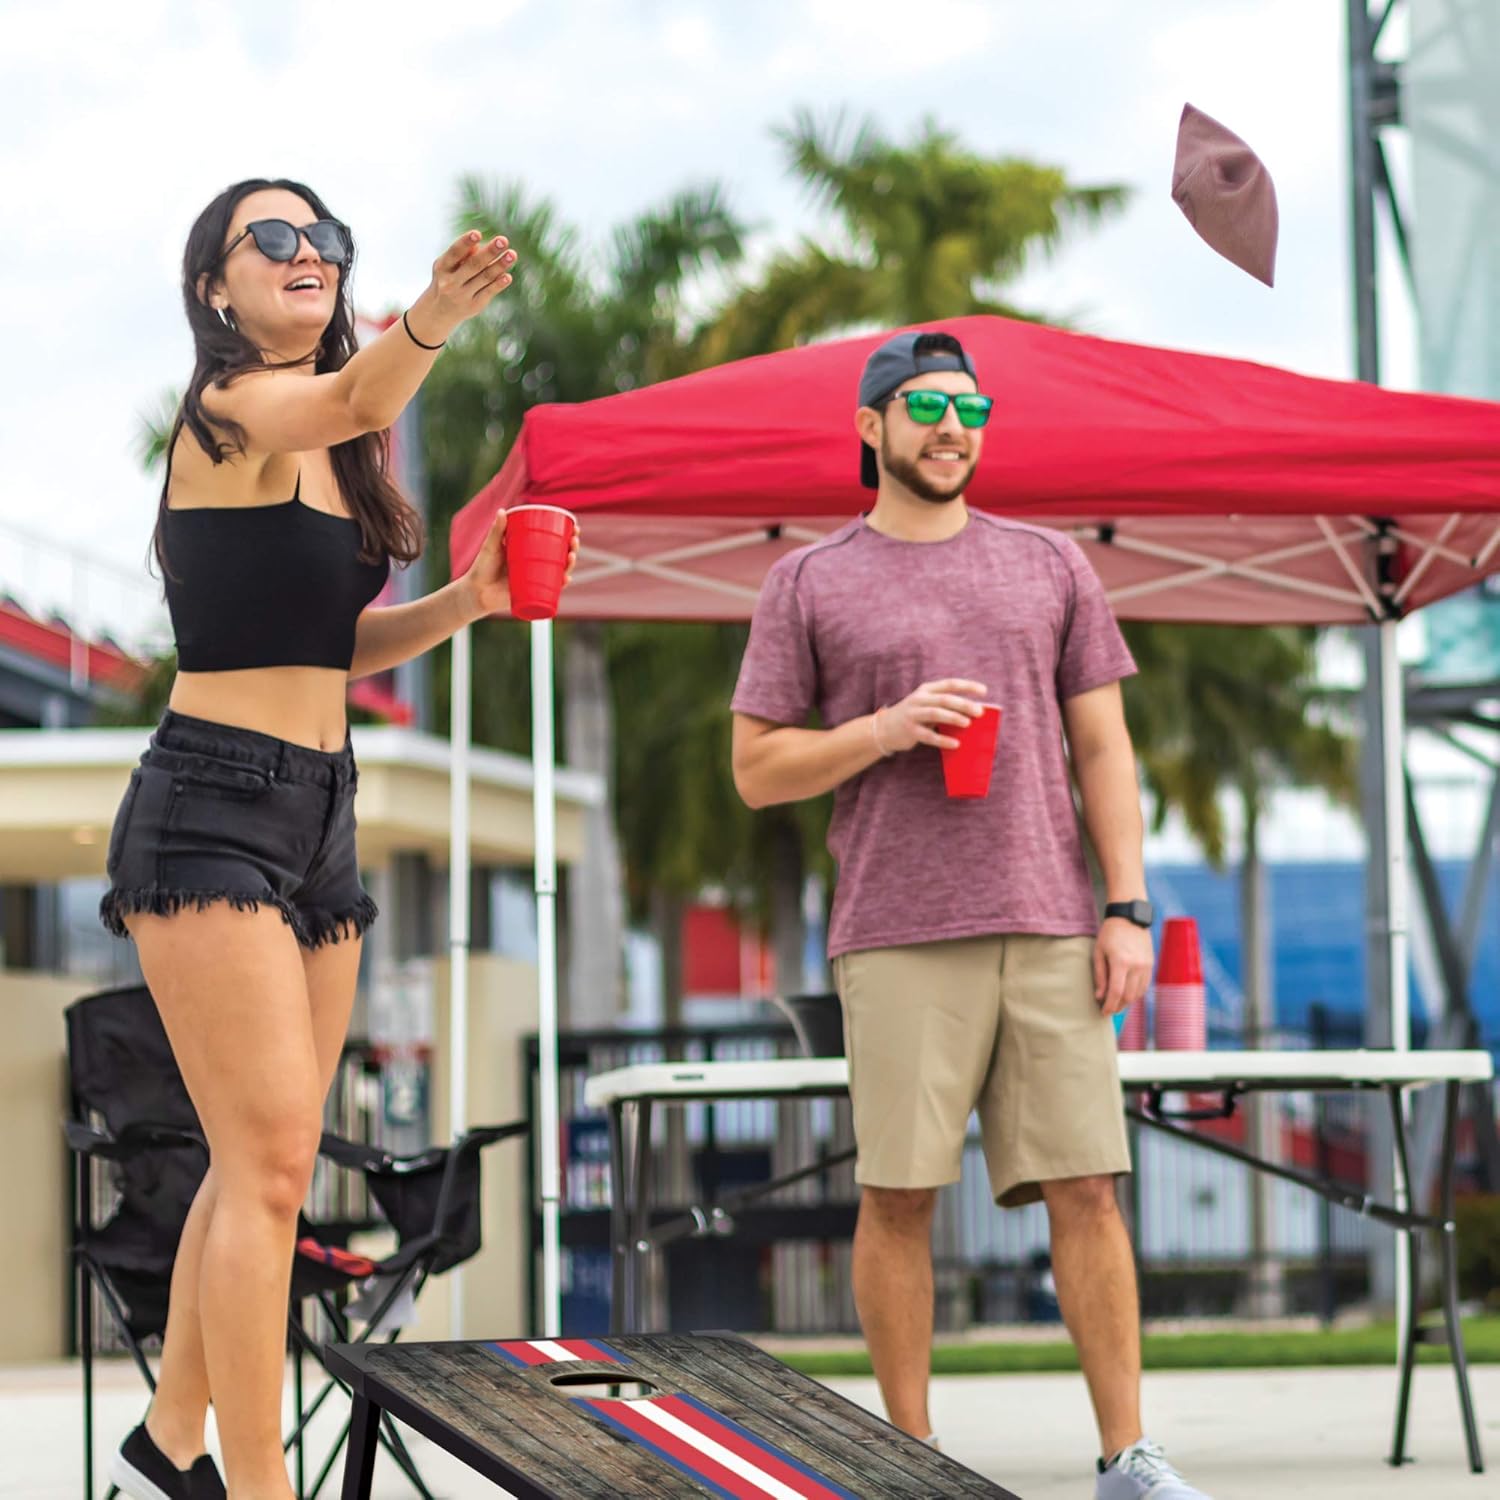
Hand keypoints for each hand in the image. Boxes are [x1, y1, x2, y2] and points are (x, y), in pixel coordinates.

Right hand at [409, 230, 518, 343]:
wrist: (440, 311)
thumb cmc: (447, 279)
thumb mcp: (448, 265)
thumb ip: (462, 255)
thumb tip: (479, 245)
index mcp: (442, 267)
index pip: (454, 253)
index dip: (465, 242)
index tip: (477, 233)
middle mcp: (451, 282)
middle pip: (474, 265)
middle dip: (489, 252)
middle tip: (503, 240)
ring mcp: (463, 295)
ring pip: (484, 278)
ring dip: (500, 265)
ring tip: (512, 254)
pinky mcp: (474, 305)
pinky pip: (489, 292)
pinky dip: (499, 284)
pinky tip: (508, 276)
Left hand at [460, 510, 581, 620]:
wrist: (476, 592)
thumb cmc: (482, 568)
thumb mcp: (491, 546)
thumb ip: (496, 530)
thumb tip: (502, 511)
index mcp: (531, 552)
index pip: (554, 542)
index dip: (567, 535)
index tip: (575, 527)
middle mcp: (537, 566)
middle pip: (561, 556)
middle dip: (573, 548)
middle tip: (574, 541)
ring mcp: (537, 580)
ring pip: (559, 572)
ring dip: (570, 564)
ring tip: (571, 556)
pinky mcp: (533, 594)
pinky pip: (552, 590)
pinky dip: (561, 585)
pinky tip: (567, 578)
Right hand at [875, 678, 987, 751]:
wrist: (884, 728)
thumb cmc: (914, 716)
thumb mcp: (927, 705)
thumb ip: (945, 706)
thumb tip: (973, 713)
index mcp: (927, 690)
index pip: (950, 684)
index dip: (967, 686)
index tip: (984, 691)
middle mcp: (919, 699)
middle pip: (944, 699)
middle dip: (963, 704)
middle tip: (979, 712)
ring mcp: (913, 714)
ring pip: (935, 713)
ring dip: (953, 717)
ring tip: (968, 723)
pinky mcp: (910, 730)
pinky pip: (928, 735)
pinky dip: (943, 740)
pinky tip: (955, 744)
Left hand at [1094, 917, 1153, 1016]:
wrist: (1130, 917)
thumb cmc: (1109, 934)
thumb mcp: (1098, 952)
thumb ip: (1099, 975)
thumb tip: (1099, 996)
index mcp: (1121, 962)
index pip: (1116, 992)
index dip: (1109, 1005)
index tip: (1103, 1012)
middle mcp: (1136, 965)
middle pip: (1129, 996)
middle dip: (1118, 1006)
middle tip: (1109, 1009)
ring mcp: (1146, 965)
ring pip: (1138, 993)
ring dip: (1128, 1002)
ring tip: (1117, 1003)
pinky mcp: (1151, 964)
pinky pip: (1145, 985)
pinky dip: (1136, 993)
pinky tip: (1127, 994)